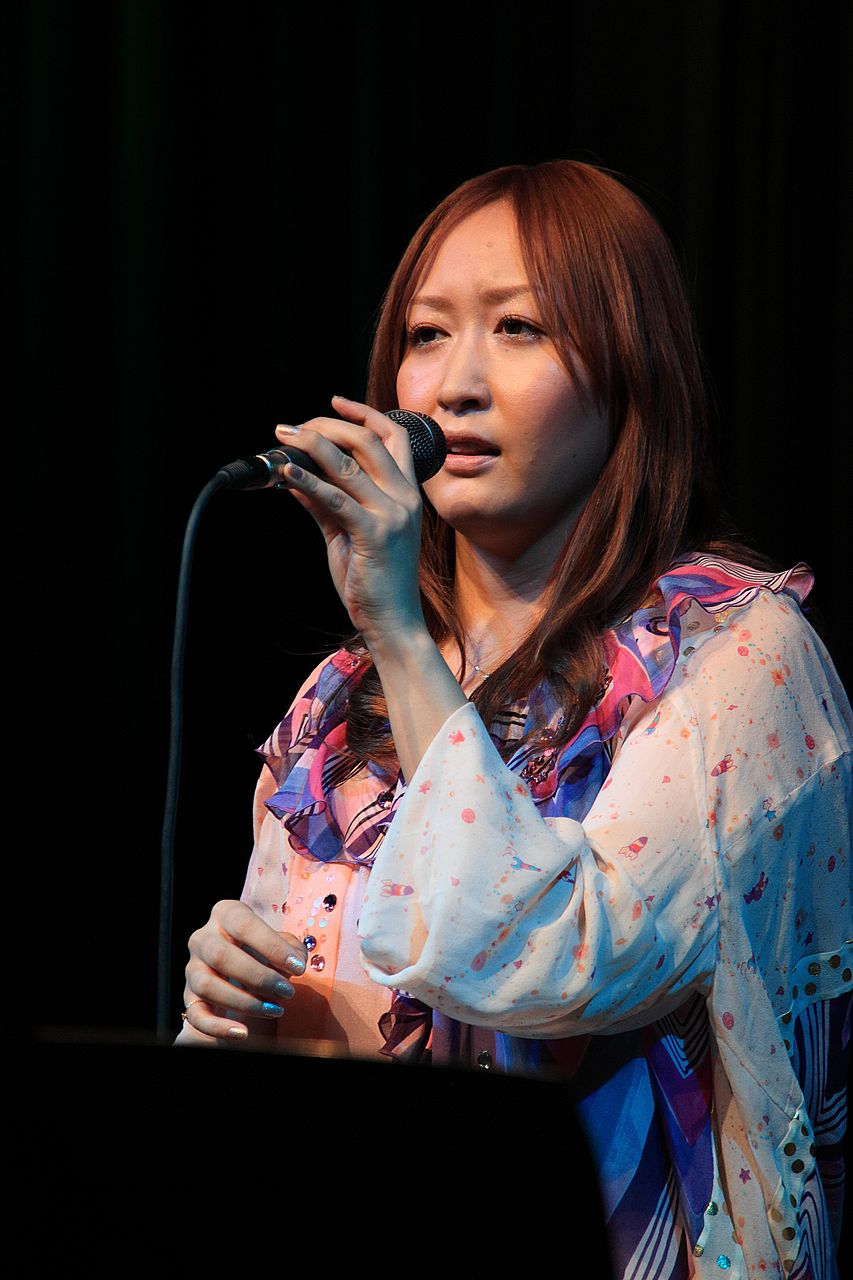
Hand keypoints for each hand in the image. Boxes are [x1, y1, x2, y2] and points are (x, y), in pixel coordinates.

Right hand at [182, 900, 307, 1040]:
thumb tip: (294, 963)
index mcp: (226, 914)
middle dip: (259, 977)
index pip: (244, 925)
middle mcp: (203, 938)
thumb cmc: (264, 948)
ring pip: (208, 986)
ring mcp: (192, 968)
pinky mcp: (190, 997)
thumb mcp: (279, 941)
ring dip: (245, 1002)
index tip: (298, 968)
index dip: (272, 946)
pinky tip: (243, 1033)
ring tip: (275, 1010)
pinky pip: (196, 1016)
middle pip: (221, 955)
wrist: (241, 967)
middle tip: (287, 992)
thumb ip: (291, 948)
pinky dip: (219, 1028)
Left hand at [276, 396, 424, 646]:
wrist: (392, 622)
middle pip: (368, 440)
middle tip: (293, 428)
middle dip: (327, 426)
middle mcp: (404, 498)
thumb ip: (325, 503)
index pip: (393, 436)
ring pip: (350, 463)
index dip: (364, 414)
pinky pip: (336, 498)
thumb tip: (294, 475)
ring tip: (283, 438)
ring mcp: (392, 515)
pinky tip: (286, 474)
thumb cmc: (373, 581)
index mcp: (406, 494)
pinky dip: (308, 481)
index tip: (334, 402)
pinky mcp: (374, 534)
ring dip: (311, 445)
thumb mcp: (346, 533)